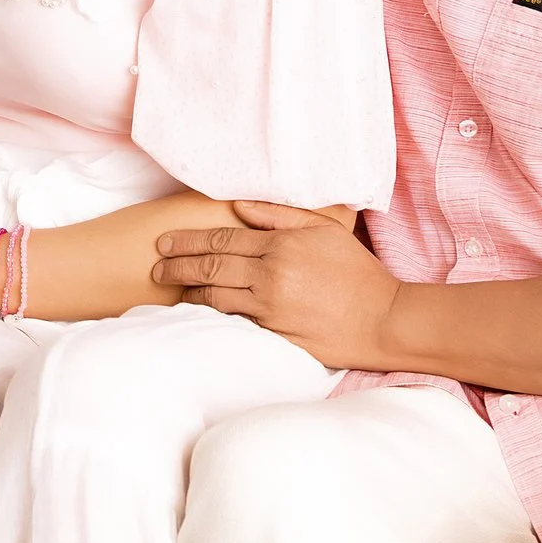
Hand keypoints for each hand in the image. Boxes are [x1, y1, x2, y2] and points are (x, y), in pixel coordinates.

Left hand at [152, 201, 401, 367]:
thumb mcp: (324, 230)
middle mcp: (271, 276)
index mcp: (281, 246)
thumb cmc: (356, 272)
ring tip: (175, 291)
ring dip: (191, 294)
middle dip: (177, 267)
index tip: (164, 244)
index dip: (187, 241)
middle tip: (156, 268)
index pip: (221, 240)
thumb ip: (279, 215)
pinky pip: (236, 323)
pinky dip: (215, 317)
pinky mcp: (276, 336)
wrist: (385, 320)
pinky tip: (201, 313)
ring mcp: (272, 309)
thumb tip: (239, 206)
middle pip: (210, 268)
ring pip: (217, 299)